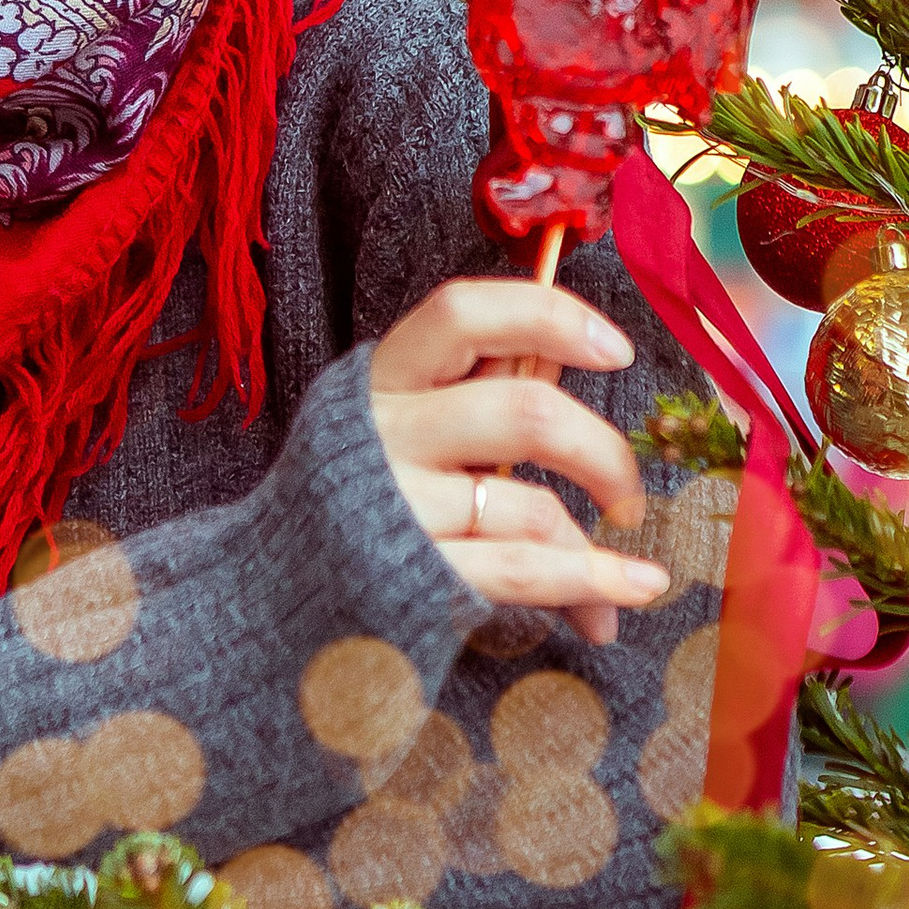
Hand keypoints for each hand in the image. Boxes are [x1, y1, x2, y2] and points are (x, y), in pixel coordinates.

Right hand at [369, 279, 666, 649]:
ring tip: (617, 570)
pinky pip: (524, 570)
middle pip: (524, 412)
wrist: (270, 595)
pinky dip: (594, 579)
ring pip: (531, 505)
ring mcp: (398, 508)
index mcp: (380, 381)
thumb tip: (563, 357)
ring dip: (591, 542)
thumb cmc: (355, 500)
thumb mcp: (397, 427)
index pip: (462, 313)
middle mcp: (385, 434)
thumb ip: (470, 391)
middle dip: (602, 452)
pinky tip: (637, 586)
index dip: (547, 315)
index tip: (615, 350)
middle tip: (627, 491)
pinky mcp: (415, 576)